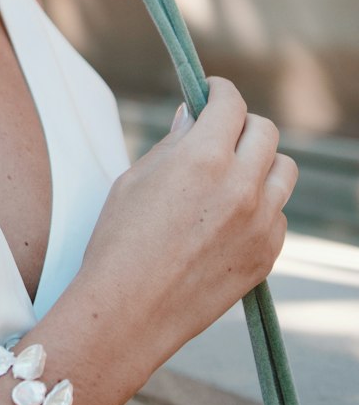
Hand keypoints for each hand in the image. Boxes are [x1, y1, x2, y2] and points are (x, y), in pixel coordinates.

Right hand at [80, 76, 298, 375]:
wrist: (129, 311)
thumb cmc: (119, 242)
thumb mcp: (135, 179)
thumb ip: (174, 143)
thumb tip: (193, 117)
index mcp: (203, 158)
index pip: (231, 104)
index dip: (220, 92)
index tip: (211, 93)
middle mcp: (241, 186)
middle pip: (265, 132)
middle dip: (241, 125)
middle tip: (219, 134)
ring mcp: (260, 224)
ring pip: (284, 171)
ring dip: (261, 163)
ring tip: (232, 174)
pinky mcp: (266, 255)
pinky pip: (279, 214)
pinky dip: (262, 206)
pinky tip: (229, 217)